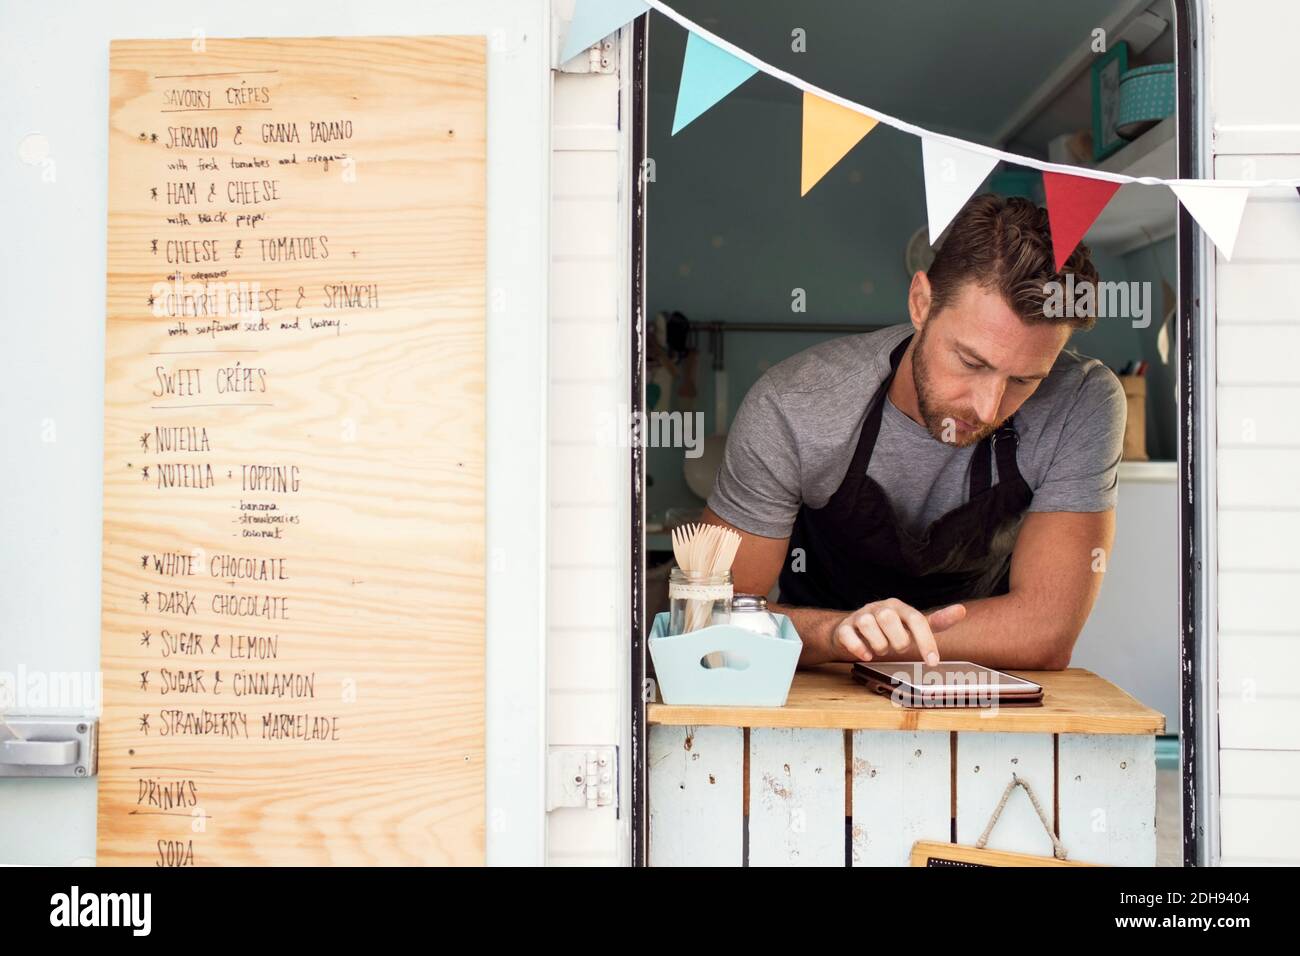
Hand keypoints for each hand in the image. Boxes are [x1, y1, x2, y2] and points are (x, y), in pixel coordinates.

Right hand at [829, 599, 965, 664]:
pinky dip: (859, 648)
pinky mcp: (844, 628)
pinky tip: (866, 654)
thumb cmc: (888, 631)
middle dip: (897, 641)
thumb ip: (936, 622)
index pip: (916, 619)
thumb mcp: (912, 627)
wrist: (851, 632)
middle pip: (889, 618)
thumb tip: (961, 610)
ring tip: (880, 649)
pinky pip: (848, 635)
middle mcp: (879, 607)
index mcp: (898, 606)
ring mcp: (860, 616)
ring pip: (868, 625)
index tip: (932, 662)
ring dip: (878, 645)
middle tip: (896, 648)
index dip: (925, 641)